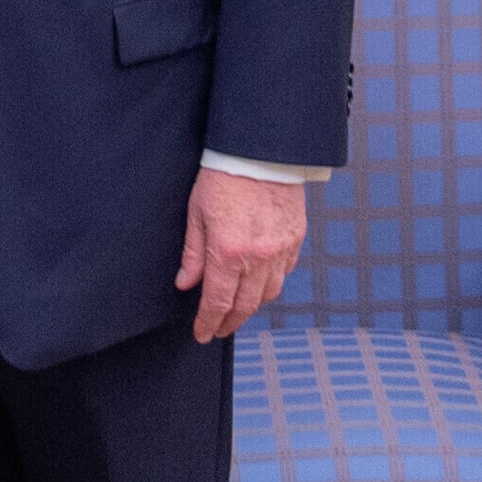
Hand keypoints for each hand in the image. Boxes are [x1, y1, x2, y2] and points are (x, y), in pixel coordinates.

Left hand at [175, 166, 307, 342]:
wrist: (262, 149)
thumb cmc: (224, 176)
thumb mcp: (197, 213)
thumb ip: (193, 253)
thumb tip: (186, 283)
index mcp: (228, 252)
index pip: (217, 303)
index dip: (208, 323)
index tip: (202, 333)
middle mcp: (257, 257)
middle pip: (245, 306)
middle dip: (230, 322)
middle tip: (219, 329)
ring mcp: (280, 249)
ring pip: (269, 293)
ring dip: (252, 305)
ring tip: (239, 307)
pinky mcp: (296, 237)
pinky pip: (286, 271)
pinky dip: (273, 281)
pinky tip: (261, 279)